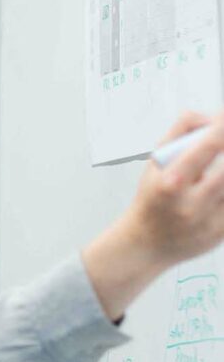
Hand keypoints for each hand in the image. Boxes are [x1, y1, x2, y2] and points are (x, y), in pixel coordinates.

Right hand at [125, 109, 223, 267]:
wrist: (145, 244)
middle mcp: (189, 205)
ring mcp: (207, 222)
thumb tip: (211, 117)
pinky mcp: (220, 233)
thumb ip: (179, 133)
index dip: (223, 128)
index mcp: (170, 183)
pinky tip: (218, 186)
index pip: (208, 147)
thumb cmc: (152, 197)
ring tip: (214, 171)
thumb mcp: (154, 163)